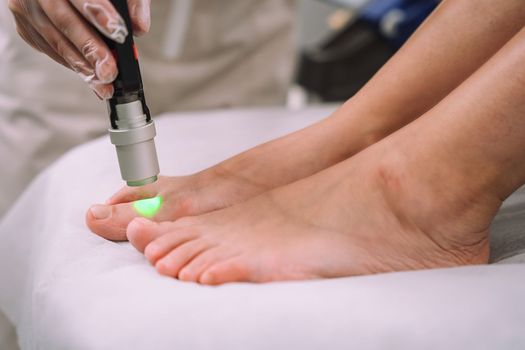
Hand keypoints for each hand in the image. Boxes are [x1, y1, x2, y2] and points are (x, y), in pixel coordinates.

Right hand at [8, 0, 150, 98]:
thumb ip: (132, 1)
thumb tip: (139, 27)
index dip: (98, 13)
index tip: (119, 33)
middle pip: (64, 20)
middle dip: (91, 49)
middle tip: (110, 71)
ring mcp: (26, 6)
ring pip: (55, 40)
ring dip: (82, 66)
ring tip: (104, 84)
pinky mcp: (25, 25)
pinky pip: (49, 48)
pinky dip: (72, 62)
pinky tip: (90, 74)